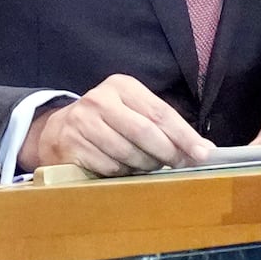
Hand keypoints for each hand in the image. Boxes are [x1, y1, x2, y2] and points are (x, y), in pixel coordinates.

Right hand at [17, 74, 214, 175]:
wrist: (57, 131)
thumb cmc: (107, 122)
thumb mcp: (132, 111)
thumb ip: (163, 126)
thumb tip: (201, 148)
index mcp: (121, 86)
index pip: (159, 112)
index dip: (184, 134)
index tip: (203, 153)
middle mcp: (100, 100)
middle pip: (145, 132)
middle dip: (168, 153)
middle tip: (181, 166)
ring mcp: (82, 122)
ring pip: (128, 153)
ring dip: (145, 166)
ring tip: (148, 165)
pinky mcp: (71, 146)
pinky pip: (110, 167)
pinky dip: (122, 173)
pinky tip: (123, 168)